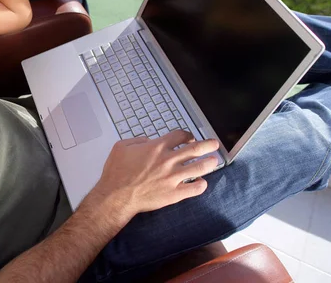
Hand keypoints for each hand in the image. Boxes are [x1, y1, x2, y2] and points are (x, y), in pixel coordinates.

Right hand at [89, 130, 218, 221]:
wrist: (116, 196)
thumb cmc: (116, 172)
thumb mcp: (121, 146)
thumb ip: (137, 140)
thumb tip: (148, 140)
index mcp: (157, 147)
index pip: (180, 135)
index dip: (187, 135)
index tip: (189, 138)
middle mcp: (169, 160)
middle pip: (196, 148)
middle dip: (208, 145)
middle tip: (214, 144)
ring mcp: (173, 177)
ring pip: (200, 167)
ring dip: (210, 163)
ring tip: (214, 161)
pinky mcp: (175, 193)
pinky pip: (195, 189)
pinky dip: (201, 185)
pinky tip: (202, 183)